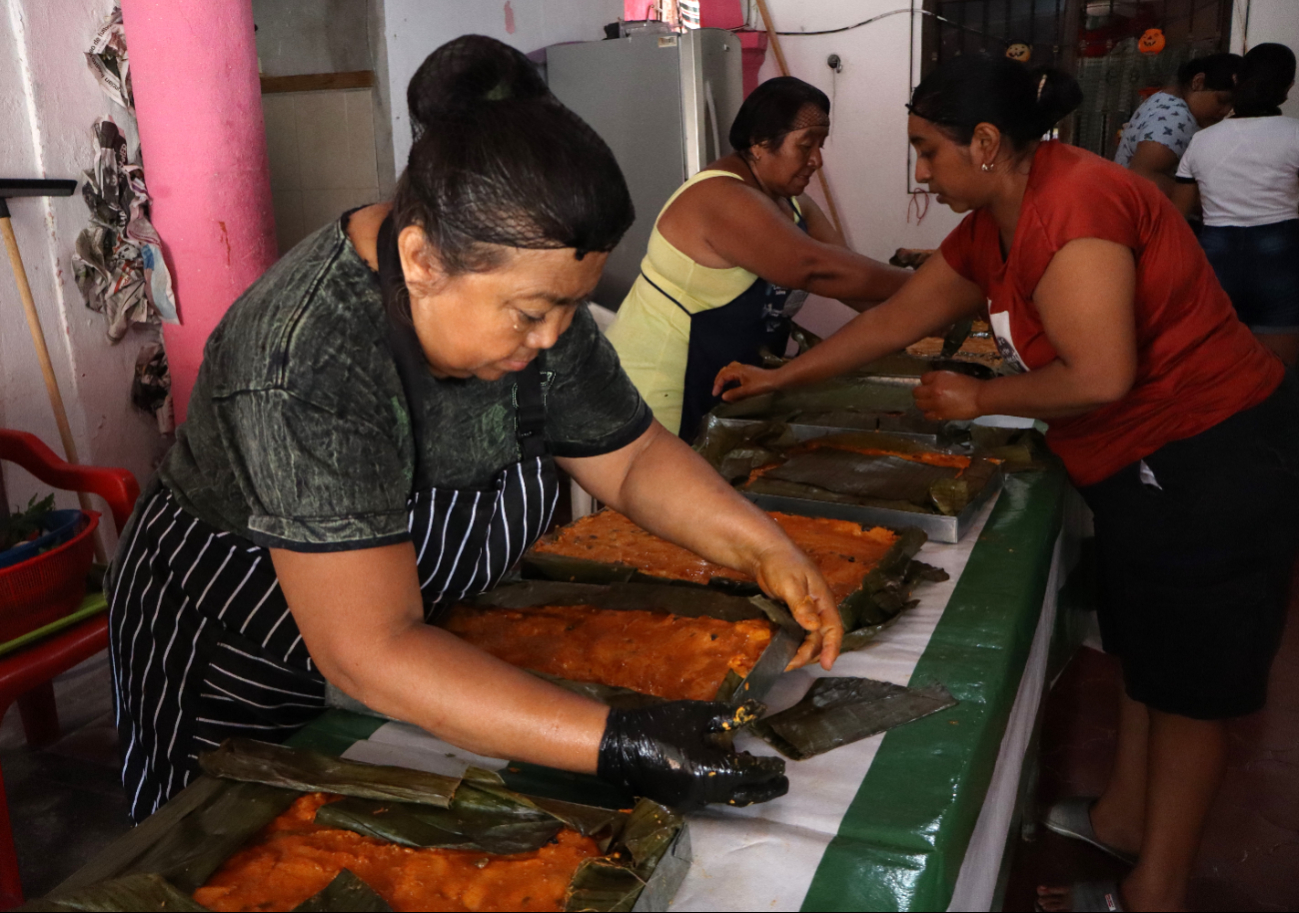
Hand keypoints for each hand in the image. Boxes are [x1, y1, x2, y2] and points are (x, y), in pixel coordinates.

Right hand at [597, 701, 786, 809]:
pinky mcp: (681, 803)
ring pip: (729, 799)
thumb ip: (728, 715)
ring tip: (760, 776)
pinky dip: (726, 788)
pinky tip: (728, 773)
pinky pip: (712, 798)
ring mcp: (692, 802)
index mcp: (711, 771)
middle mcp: (705, 793)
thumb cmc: (658, 725)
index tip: (781, 764)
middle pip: (745, 795)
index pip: (750, 773)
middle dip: (767, 789)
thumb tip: (758, 710)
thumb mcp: (695, 714)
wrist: (618, 747)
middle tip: (783, 783)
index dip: (768, 769)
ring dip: (746, 789)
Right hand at [713, 361, 781, 401]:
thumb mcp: (747, 391)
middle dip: (719, 379)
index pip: (723, 376)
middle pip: (725, 370)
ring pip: (730, 369)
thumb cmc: (761, 385)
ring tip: (722, 385)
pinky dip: (731, 376)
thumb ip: (734, 394)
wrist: (776, 380)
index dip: (717, 385)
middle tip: (716, 389)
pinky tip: (733, 383)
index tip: (715, 395)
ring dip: (724, 376)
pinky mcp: (749, 372)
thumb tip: (723, 397)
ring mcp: (745, 369)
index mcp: (738, 371)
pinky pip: (735, 371)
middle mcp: (740, 367)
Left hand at [752, 543, 842, 670]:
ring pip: (808, 638)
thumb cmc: (781, 563)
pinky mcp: (792, 613)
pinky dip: (791, 644)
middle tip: (790, 664)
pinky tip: (781, 651)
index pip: (834, 628)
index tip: (827, 666)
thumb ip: (802, 605)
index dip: (832, 648)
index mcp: (823, 600)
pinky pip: (796, 633)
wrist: (765, 552)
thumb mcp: (791, 583)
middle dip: (809, 654)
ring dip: (800, 651)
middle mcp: (817, 609)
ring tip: (785, 662)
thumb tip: (814, 627)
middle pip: (820, 638)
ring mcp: (805, 611)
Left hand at [913, 371, 983, 419]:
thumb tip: (932, 384)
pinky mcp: (940, 414)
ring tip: (930, 404)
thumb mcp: (954, 376)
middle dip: (920, 393)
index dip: (926, 382)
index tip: (930, 385)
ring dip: (923, 404)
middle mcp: (934, 389)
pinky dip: (929, 414)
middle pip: (916, 392)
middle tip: (926, 395)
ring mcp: (936, 402)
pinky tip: (934, 412)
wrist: (981, 397)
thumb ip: (941, 379)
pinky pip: (926, 415)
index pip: (923, 378)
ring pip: (919, 404)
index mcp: (939, 377)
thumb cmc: (971, 385)